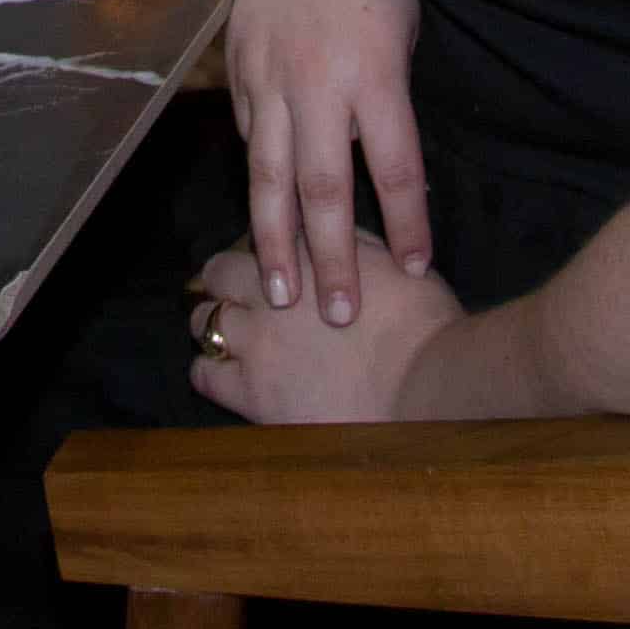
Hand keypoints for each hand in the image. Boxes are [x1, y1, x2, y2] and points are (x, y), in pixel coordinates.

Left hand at [185, 235, 462, 423]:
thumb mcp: (386, 261)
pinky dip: (208, 370)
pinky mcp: (252, 392)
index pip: (255, 238)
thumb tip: (325, 236)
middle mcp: (269, 293)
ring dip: (214, 324)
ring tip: (231, 338)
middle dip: (225, 283)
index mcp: (303, 255)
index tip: (268, 266)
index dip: (259, 252)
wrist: (425, 384)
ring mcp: (255, 343)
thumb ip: (347, 245)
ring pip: (204, 323)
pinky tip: (226, 375)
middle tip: (242, 300)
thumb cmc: (420, 321)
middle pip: (217, 275)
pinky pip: (203, 375)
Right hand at [220, 0, 430, 322]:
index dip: (405, 224)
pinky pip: (250, 138)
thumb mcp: (406, 25)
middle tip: (335, 316)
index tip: (413, 271)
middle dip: (329, 259)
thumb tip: (388, 159)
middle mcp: (318, 85)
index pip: (395, 167)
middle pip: (322, 189)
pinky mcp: (240, 72)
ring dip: (273, 241)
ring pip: (269, 176)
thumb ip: (393, 95)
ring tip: (276, 294)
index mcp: (373, 73)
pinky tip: (260, 220)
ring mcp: (270, 80)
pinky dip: (258, 181)